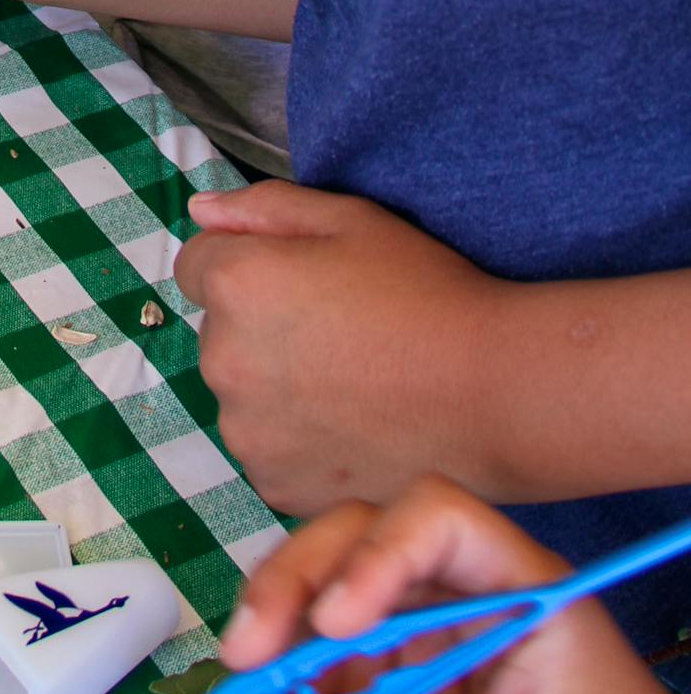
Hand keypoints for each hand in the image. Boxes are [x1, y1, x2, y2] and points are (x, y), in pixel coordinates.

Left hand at [176, 184, 512, 513]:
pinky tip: (357, 429)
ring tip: (356, 386)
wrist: (495, 396)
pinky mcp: (276, 485)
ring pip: (244, 397)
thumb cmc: (428, 294)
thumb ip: (264, 208)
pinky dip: (300, 443)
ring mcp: (247, 432)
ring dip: (277, 390)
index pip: (198, 265)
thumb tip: (200, 211)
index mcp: (235, 284)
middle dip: (262, 329)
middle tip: (343, 335)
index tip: (306, 282)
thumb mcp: (351, 220)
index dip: (252, 265)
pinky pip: (271, 452)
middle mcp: (222, 360)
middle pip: (221, 333)